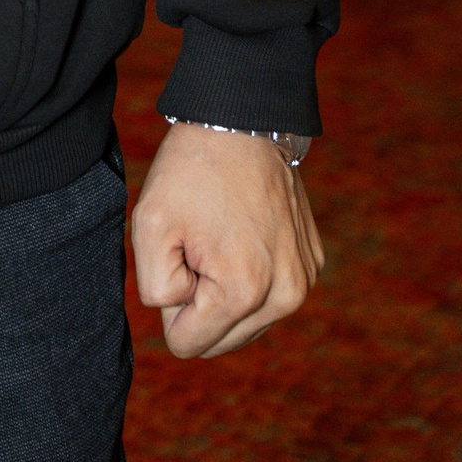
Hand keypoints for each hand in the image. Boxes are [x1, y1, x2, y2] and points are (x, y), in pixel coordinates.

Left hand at [130, 123, 323, 358]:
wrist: (242, 119)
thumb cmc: (191, 170)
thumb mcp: (149, 225)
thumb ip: (155, 290)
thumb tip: (185, 315)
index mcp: (244, 292)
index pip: (186, 343)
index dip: (170, 301)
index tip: (180, 252)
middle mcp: (285, 296)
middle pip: (218, 340)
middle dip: (199, 301)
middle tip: (198, 243)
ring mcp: (304, 280)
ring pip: (244, 324)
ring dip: (225, 291)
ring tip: (220, 236)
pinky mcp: (312, 265)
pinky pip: (268, 297)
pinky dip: (250, 275)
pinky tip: (243, 231)